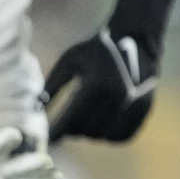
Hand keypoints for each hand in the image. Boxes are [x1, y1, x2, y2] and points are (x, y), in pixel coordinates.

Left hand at [46, 25, 159, 142]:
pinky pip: (120, 137)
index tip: (47, 138)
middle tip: (65, 120)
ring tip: (83, 115)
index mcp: (95, 85)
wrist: (135, 40)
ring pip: (101, 136)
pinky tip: (100, 121)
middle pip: (84, 131)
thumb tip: (35, 110)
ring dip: (89, 131)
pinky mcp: (144, 111)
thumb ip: (51, 85)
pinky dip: (107, 134)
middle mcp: (117, 97)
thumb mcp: (68, 61)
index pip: (71, 121)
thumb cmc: (94, 51)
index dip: (57, 132)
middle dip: (71, 129)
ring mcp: (134, 105)